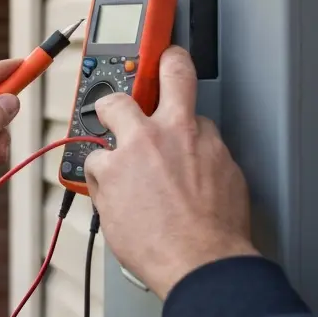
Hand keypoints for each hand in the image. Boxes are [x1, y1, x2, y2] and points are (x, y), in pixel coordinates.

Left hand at [83, 46, 257, 298]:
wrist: (202, 260)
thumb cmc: (218, 227)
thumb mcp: (225, 172)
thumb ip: (203, 145)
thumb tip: (194, 138)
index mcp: (191, 129)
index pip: (178, 75)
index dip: (168, 61)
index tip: (163, 56)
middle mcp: (156, 134)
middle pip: (121, 95)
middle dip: (116, 101)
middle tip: (120, 113)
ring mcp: (126, 155)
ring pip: (100, 132)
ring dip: (108, 151)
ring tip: (122, 177)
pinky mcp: (105, 179)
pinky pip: (91, 169)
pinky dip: (101, 182)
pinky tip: (116, 199)